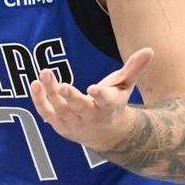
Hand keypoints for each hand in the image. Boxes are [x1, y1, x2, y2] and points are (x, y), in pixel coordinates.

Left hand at [30, 48, 154, 150]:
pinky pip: (46, 112)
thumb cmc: (114, 104)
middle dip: (71, 98)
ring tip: (45, 73)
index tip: (94, 89)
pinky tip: (34, 84)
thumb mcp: (126, 86)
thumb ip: (134, 68)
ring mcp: (73, 122)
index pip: (106, 102)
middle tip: (63, 86)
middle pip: (80, 107)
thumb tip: (149, 50)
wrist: (105, 135)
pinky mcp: (59, 124)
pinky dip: (39, 100)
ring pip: (60, 109)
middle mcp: (91, 116)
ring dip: (51, 92)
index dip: (101, 96)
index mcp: (109, 107)